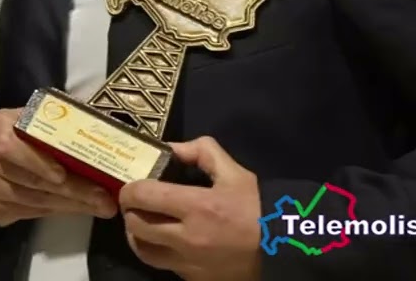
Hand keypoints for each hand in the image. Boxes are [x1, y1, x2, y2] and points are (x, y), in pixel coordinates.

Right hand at [0, 108, 117, 226]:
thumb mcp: (11, 119)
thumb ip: (41, 120)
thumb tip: (87, 119)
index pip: (11, 147)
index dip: (37, 162)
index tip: (63, 174)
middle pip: (31, 180)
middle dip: (72, 190)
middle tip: (103, 198)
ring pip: (34, 201)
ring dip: (70, 205)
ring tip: (99, 206)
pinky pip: (29, 213)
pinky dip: (55, 211)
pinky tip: (75, 209)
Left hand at [119, 136, 261, 280]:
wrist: (286, 248)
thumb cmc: (259, 208)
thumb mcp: (234, 172)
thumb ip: (201, 152)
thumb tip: (171, 148)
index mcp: (197, 207)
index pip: (143, 196)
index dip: (129, 189)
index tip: (131, 186)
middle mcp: (188, 239)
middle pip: (136, 226)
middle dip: (130, 211)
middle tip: (136, 204)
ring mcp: (190, 263)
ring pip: (144, 251)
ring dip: (137, 236)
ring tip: (144, 225)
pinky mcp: (195, 279)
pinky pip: (165, 266)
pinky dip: (159, 253)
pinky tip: (166, 242)